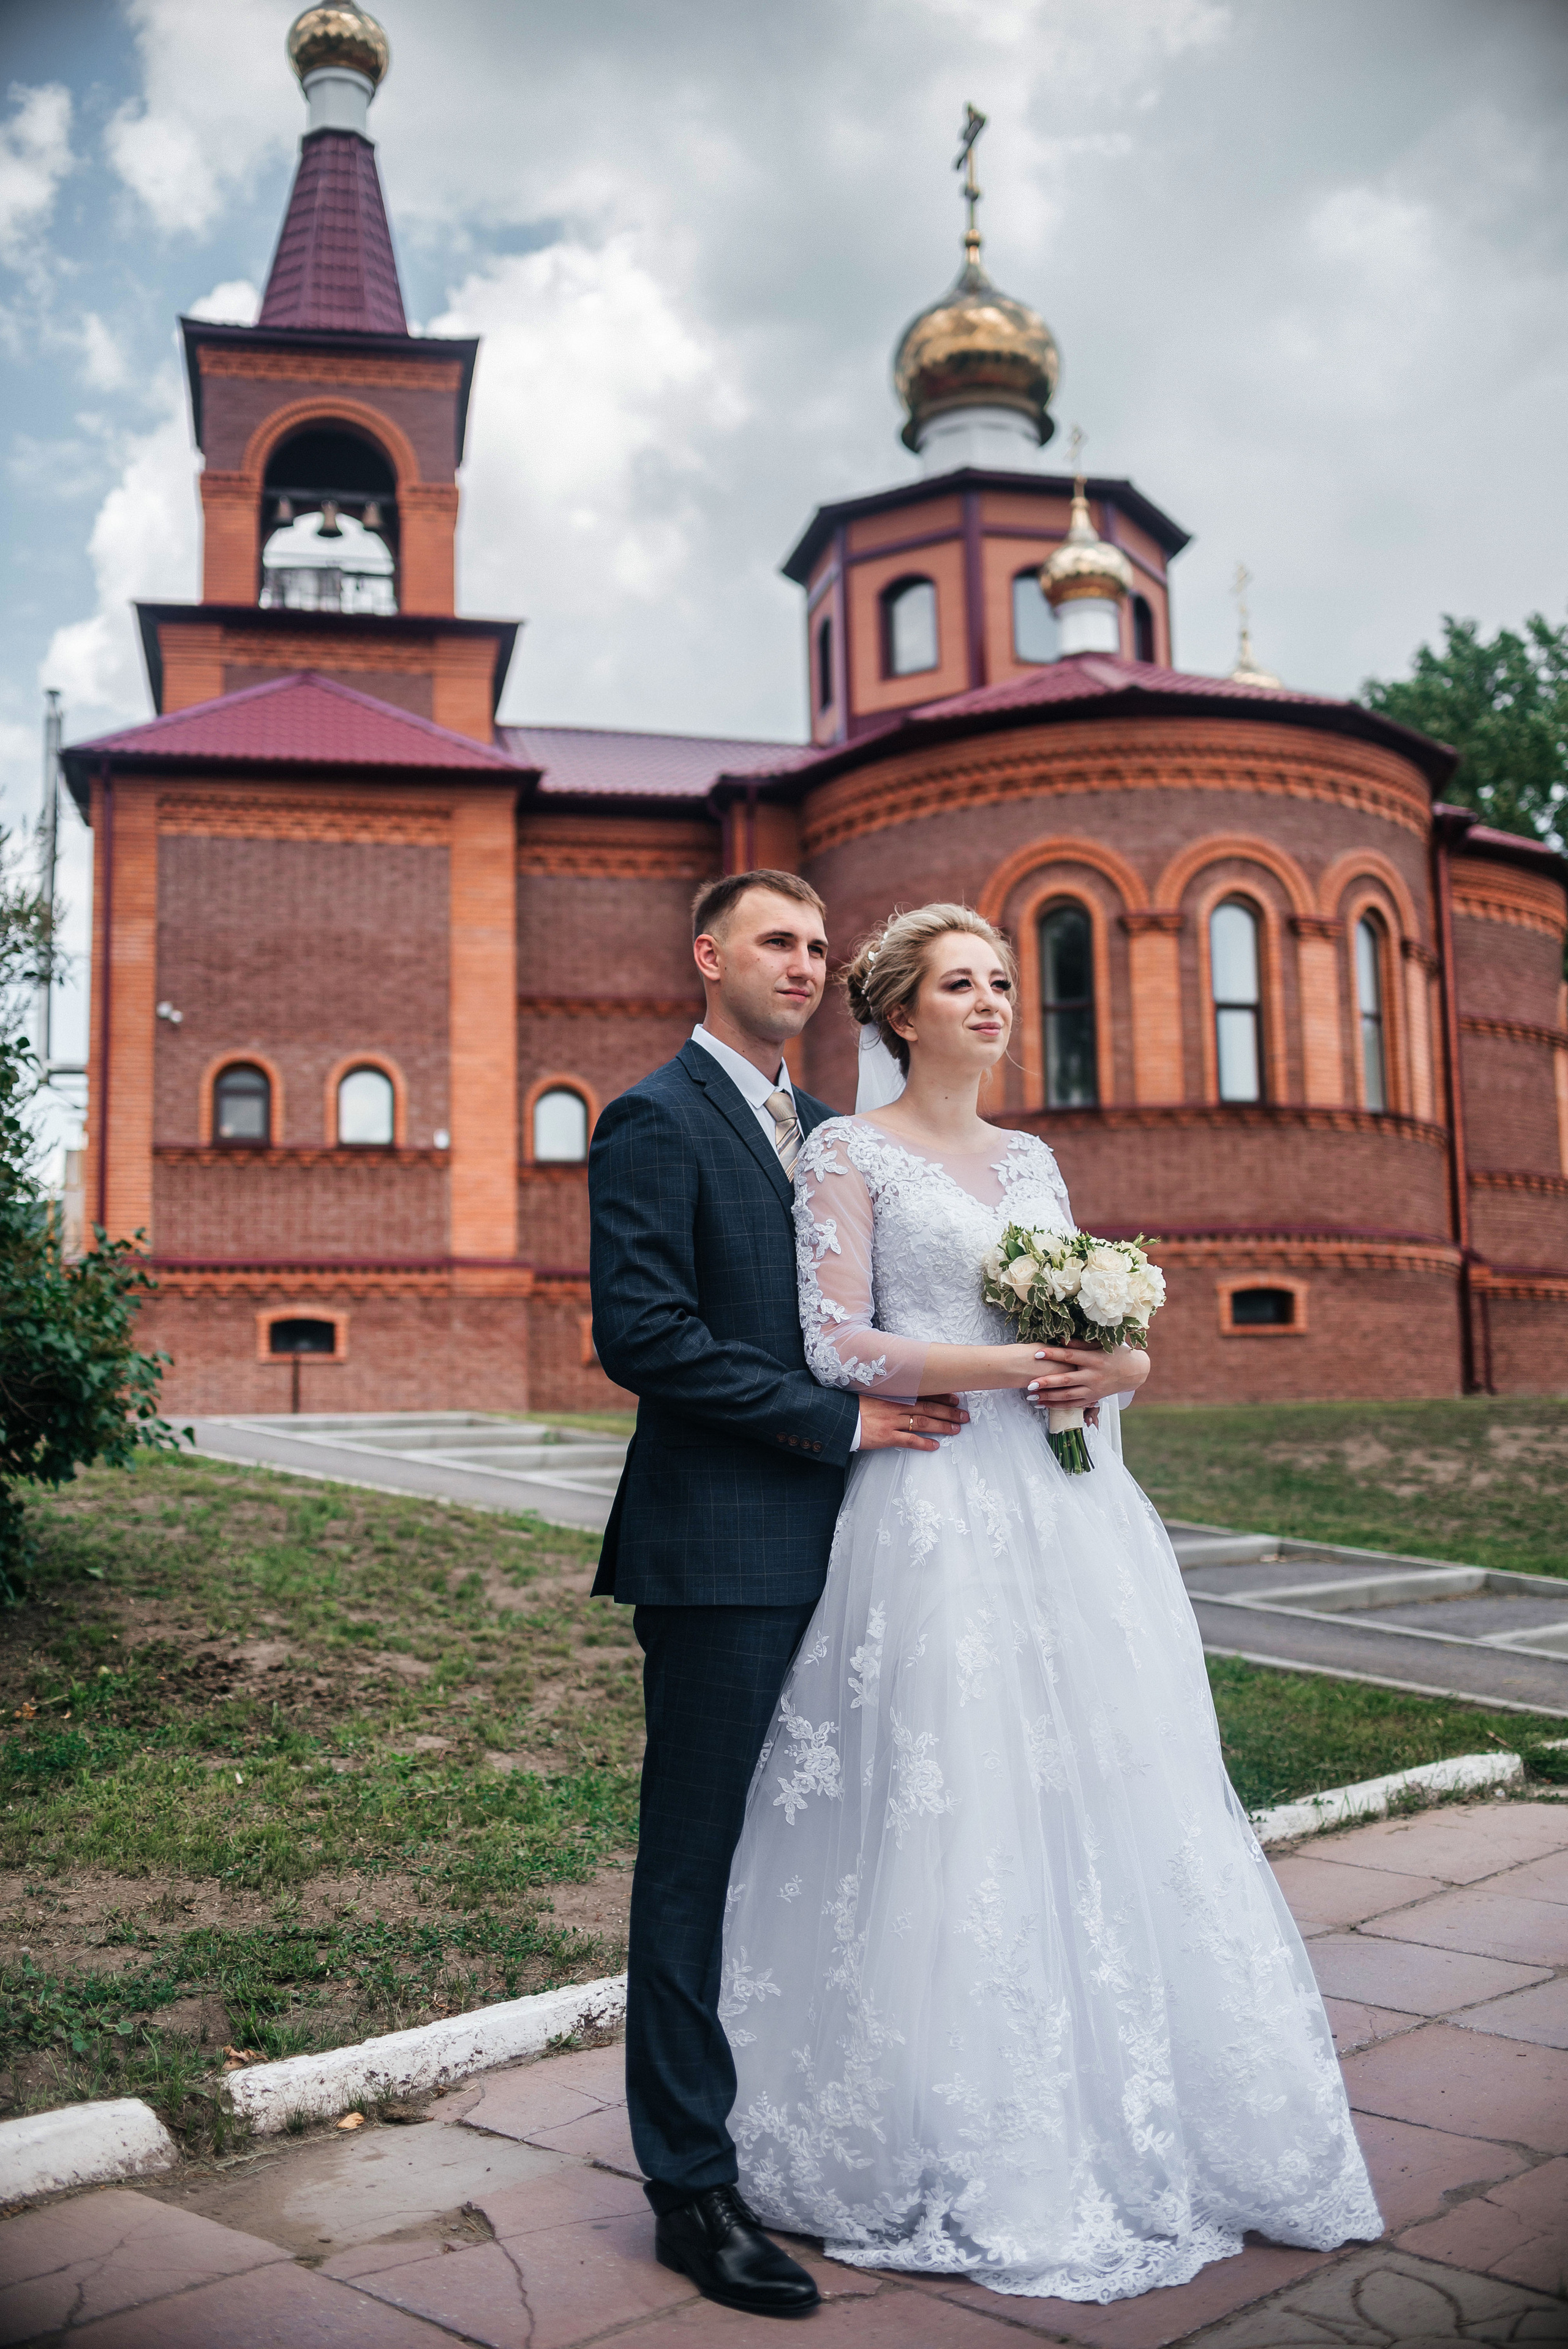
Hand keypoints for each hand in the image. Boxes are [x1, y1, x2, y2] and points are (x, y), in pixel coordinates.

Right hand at [858, 1393, 970, 1452]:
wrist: (838, 1417)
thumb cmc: (854, 1406)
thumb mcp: (873, 1394)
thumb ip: (889, 1395)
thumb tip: (903, 1395)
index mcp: (894, 1395)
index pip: (922, 1394)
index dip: (940, 1396)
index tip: (955, 1397)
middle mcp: (896, 1407)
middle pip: (928, 1408)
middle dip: (948, 1412)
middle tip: (964, 1415)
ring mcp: (892, 1422)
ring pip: (923, 1423)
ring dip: (942, 1426)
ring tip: (957, 1429)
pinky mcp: (887, 1437)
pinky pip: (909, 1440)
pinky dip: (924, 1443)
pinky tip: (935, 1446)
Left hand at [1024, 1343, 1149, 1410]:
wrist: (1133, 1372)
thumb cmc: (1115, 1354)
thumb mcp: (1101, 1345)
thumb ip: (1080, 1344)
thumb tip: (1060, 1339)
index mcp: (1094, 1359)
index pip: (1069, 1357)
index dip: (1053, 1355)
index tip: (1037, 1354)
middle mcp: (1093, 1376)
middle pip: (1066, 1380)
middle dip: (1047, 1382)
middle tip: (1029, 1383)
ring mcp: (1093, 1389)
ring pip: (1068, 1395)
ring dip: (1048, 1397)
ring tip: (1031, 1397)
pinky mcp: (1092, 1398)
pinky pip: (1073, 1404)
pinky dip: (1057, 1405)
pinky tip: (1044, 1404)